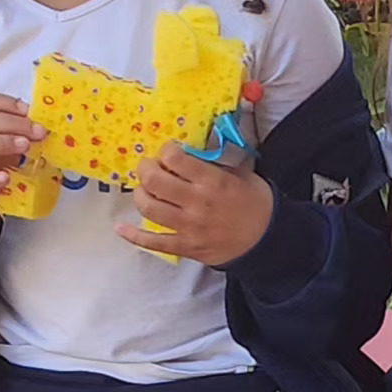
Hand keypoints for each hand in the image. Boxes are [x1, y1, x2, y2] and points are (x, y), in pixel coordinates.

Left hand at [117, 143, 274, 266]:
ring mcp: (189, 227)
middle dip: (146, 169)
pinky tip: (121, 227)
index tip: (170, 152)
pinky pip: (153, 242)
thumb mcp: (243, 174)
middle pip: (154, 181)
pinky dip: (134, 235)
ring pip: (148, 208)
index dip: (167, 150)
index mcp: (212, 181)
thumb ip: (217, 161)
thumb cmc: (258, 204)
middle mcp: (196, 203)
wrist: (270, 241)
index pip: (174, 158)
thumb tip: (197, 144)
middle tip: (150, 167)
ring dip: (141, 195)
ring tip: (146, 190)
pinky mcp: (186, 246)